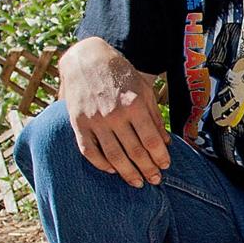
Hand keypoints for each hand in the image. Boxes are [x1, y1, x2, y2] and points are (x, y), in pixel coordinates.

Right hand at [59, 38, 170, 187]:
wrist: (87, 59)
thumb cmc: (121, 74)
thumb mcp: (144, 90)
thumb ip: (154, 116)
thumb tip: (165, 142)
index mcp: (134, 104)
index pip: (151, 140)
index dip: (160, 157)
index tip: (166, 166)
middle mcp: (114, 114)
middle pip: (134, 152)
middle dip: (147, 169)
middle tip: (155, 180)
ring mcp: (94, 120)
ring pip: (113, 156)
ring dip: (127, 173)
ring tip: (138, 183)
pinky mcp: (78, 123)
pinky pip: (89, 151)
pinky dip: (101, 164)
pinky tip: (112, 171)